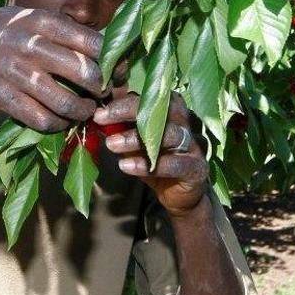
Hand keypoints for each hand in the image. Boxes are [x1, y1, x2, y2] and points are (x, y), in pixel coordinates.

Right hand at [0, 6, 107, 131]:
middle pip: (86, 73)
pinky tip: (62, 120)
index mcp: (44, 22)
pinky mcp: (4, 98)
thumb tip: (107, 47)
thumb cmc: (4, 31)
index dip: (113, 62)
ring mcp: (17, 74)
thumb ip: (64, 30)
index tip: (119, 72)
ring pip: (66, 102)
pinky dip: (58, 124)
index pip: (93, 43)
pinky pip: (42, 119)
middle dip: (103, 89)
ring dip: (83, 111)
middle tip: (104, 94)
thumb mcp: (33, 17)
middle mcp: (32, 46)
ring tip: (86, 110)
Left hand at [93, 89, 208, 216]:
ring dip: (136, 138)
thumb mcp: (136, 143)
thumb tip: (98, 115)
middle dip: (130, 111)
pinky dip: (148, 165)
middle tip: (102, 119)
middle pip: (163, 109)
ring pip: (169, 134)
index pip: (151, 98)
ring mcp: (194, 146)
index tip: (99, 111)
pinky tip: (126, 166)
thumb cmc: (157, 162)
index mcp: (173, 111)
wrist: (180, 195)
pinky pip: (175, 164)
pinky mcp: (197, 168)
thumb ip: (123, 128)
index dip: (124, 102)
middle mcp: (187, 123)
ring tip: (111, 144)